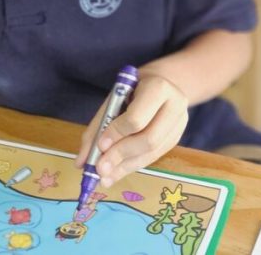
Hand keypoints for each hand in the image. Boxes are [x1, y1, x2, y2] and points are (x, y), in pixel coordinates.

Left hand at [73, 73, 188, 187]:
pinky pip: (153, 156)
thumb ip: (98, 127)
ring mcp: (180, 123)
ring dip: (125, 167)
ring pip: (152, 152)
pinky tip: (117, 172)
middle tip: (99, 169)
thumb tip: (81, 162)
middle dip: (121, 155)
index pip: (137, 118)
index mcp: (158, 87)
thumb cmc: (134, 89)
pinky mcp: (176, 137)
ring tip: (105, 177)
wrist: (163, 83)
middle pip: (148, 139)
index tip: (100, 146)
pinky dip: (132, 166)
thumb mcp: (114, 99)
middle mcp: (175, 105)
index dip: (117, 133)